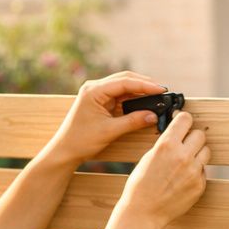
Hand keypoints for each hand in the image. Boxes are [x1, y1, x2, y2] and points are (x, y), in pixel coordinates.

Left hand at [46, 71, 165, 164]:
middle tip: (162, 91)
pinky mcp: (100, 100)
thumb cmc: (82, 140)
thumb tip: (153, 115)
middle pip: (125, 79)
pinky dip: (133, 98)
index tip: (160, 90)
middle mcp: (94, 87)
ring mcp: (97, 93)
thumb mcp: (110, 131)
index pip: (124, 82)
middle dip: (144, 84)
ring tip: (156, 95)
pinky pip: (120, 95)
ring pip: (123, 86)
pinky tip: (144, 102)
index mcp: (94, 91)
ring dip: (139, 90)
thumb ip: (133, 121)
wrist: (66, 149)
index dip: (144, 85)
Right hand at [119, 110, 208, 228]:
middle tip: (185, 144)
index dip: (184, 120)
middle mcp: (183, 156)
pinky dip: (196, 172)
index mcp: (167, 145)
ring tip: (185, 162)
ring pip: (206, 152)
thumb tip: (177, 133)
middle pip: (200, 134)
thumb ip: (166, 144)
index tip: (183, 123)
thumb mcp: (148, 157)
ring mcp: (194, 171)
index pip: (186, 119)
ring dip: (198, 154)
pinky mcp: (200, 185)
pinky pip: (203, 171)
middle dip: (193, 138)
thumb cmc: (141, 185)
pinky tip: (183, 179)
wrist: (144, 212)